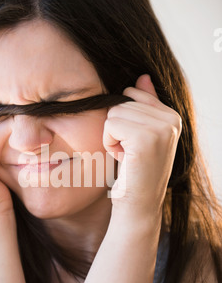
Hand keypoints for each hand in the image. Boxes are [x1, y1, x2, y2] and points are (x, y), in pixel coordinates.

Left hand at [103, 74, 181, 217]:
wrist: (137, 205)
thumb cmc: (134, 171)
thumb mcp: (140, 135)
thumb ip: (144, 105)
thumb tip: (142, 77)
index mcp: (172, 116)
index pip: (133, 93)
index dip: (123, 119)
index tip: (133, 143)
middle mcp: (172, 119)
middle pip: (121, 102)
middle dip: (116, 128)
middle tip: (129, 152)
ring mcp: (162, 128)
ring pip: (114, 112)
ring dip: (112, 136)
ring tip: (127, 156)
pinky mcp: (147, 138)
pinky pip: (110, 125)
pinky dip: (109, 143)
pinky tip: (123, 159)